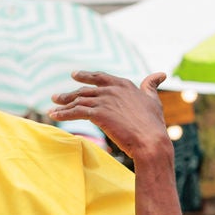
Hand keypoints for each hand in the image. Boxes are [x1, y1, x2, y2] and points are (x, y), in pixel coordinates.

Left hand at [49, 73, 172, 163]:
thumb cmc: (154, 124)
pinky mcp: (97, 113)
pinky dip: (63, 113)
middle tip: (57, 96)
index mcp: (124, 85)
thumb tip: (161, 74)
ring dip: (64, 104)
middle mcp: (111, 89)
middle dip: (70, 93)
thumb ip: (151, 86)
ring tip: (53, 107)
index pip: (100, 77)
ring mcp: (104, 100)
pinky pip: (75, 112)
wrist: (150, 141)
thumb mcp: (153, 100)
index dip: (87, 76)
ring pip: (78, 100)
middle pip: (85, 89)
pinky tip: (54, 116)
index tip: (75, 75)